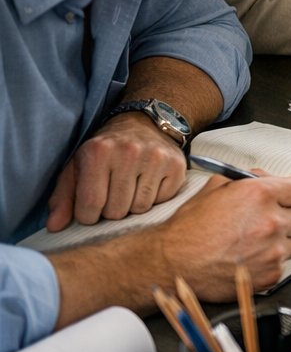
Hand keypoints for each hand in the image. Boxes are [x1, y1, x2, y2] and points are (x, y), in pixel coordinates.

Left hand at [46, 112, 187, 230]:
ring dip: (132, 206)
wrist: (143, 124)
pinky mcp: (176, 165)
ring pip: (140, 208)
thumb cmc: (105, 152)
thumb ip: (63, 198)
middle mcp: (129, 152)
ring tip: (130, 189)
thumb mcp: (78, 168)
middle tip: (112, 195)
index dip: (88, 216)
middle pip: (117, 210)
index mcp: (99, 152)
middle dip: (111, 211)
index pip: (91, 205)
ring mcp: (156, 158)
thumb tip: (54, 227)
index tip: (90, 209)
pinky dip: (154, 199)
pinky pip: (162, 201)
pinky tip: (148, 184)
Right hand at [155, 173, 290, 296]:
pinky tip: (253, 257)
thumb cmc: (189, 229)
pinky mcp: (270, 275)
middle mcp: (271, 222)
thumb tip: (270, 179)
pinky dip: (273, 261)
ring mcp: (273, 251)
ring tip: (262, 240)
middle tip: (282, 219)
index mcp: (260, 195)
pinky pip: (285, 265)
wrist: (172, 263)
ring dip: (287, 241)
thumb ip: (250, 180)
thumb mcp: (216, 188)